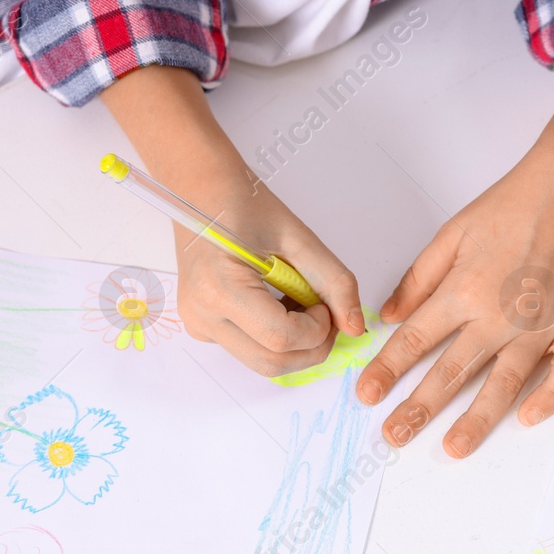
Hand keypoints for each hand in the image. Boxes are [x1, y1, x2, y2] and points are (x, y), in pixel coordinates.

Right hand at [169, 178, 363, 375]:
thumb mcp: (299, 239)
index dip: (318, 329)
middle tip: (326, 313)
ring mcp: (199, 324)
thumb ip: (335, 283)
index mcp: (219, 289)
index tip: (327, 305)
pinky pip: (250, 349)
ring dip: (296, 344)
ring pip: (263, 363)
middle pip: (272, 363)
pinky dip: (277, 339)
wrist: (201, 189)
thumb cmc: (243, 203)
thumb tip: (355, 326)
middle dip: (311, 346)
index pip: (282, 338)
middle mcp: (202, 314)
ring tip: (301, 304)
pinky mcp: (203, 326)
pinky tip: (282, 306)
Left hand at [356, 53, 553, 454]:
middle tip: (395, 437)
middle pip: (451, 373)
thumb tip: (388, 315)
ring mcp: (540, 327)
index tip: (367, 396)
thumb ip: (419, 279)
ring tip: (454, 448)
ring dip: (477, 420)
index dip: (387, 370)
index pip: (414, 340)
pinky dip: (549, 398)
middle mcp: (498, 317)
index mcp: (463, 291)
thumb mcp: (452, 233)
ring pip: (504, 385)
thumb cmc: (512, 205)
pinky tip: (529, 419)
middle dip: (418, 409)